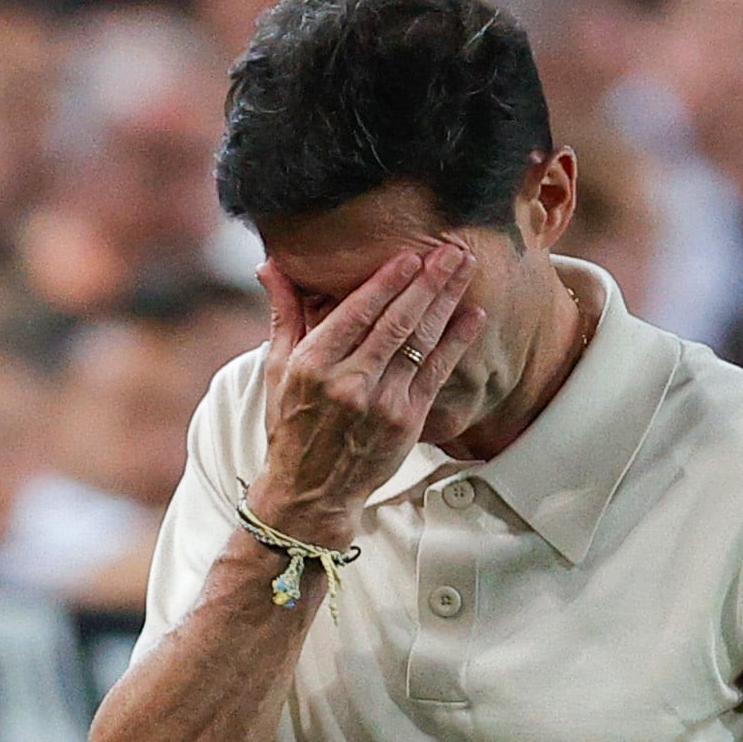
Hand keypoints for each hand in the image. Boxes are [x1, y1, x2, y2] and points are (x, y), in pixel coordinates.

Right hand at [247, 244, 486, 543]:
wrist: (311, 492)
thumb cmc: (291, 425)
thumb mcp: (276, 369)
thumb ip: (284, 314)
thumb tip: (269, 265)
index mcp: (313, 364)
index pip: (357, 312)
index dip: (387, 281)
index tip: (411, 255)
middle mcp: (348, 383)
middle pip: (396, 321)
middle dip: (427, 281)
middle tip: (452, 249)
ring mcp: (381, 404)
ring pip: (419, 342)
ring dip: (446, 301)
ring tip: (464, 268)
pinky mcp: (405, 422)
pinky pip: (436, 373)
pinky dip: (456, 342)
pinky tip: (472, 315)